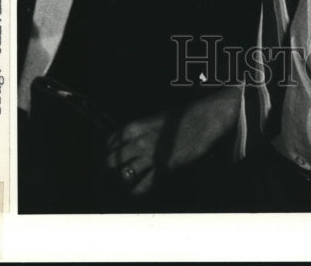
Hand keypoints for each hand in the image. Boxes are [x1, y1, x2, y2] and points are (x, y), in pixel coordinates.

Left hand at [105, 86, 240, 195]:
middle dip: (111, 166)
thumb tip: (131, 142)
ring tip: (126, 180)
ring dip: (125, 177)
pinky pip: (145, 183)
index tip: (108, 154)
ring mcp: (151, 155)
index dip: (109, 150)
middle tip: (110, 171)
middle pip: (114, 159)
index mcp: (136, 126)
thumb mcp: (156, 119)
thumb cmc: (181, 117)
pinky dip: (138, 189)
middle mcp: (139, 141)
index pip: (112, 141)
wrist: (202, 119)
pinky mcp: (163, 167)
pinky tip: (135, 192)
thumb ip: (142, 130)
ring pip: (126, 172)